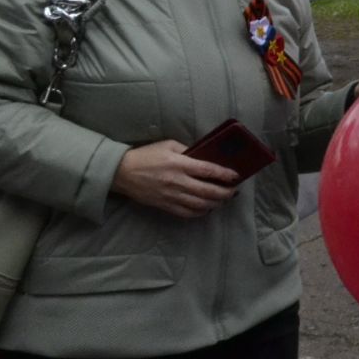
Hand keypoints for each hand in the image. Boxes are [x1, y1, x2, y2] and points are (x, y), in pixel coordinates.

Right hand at [112, 140, 240, 218]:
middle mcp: (178, 181)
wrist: (122, 172)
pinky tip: (207, 208)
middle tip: (234, 191)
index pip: (209, 171)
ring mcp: (172, 196)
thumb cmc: (146, 155)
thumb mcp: (168, 145)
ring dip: (216, 203)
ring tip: (224, 200)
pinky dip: (201, 212)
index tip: (237, 176)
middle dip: (225, 193)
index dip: (225, 175)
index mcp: (179, 164)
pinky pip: (187, 213)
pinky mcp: (165, 206)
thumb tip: (205, 157)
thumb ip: (188, 151)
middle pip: (208, 191)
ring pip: (200, 205)